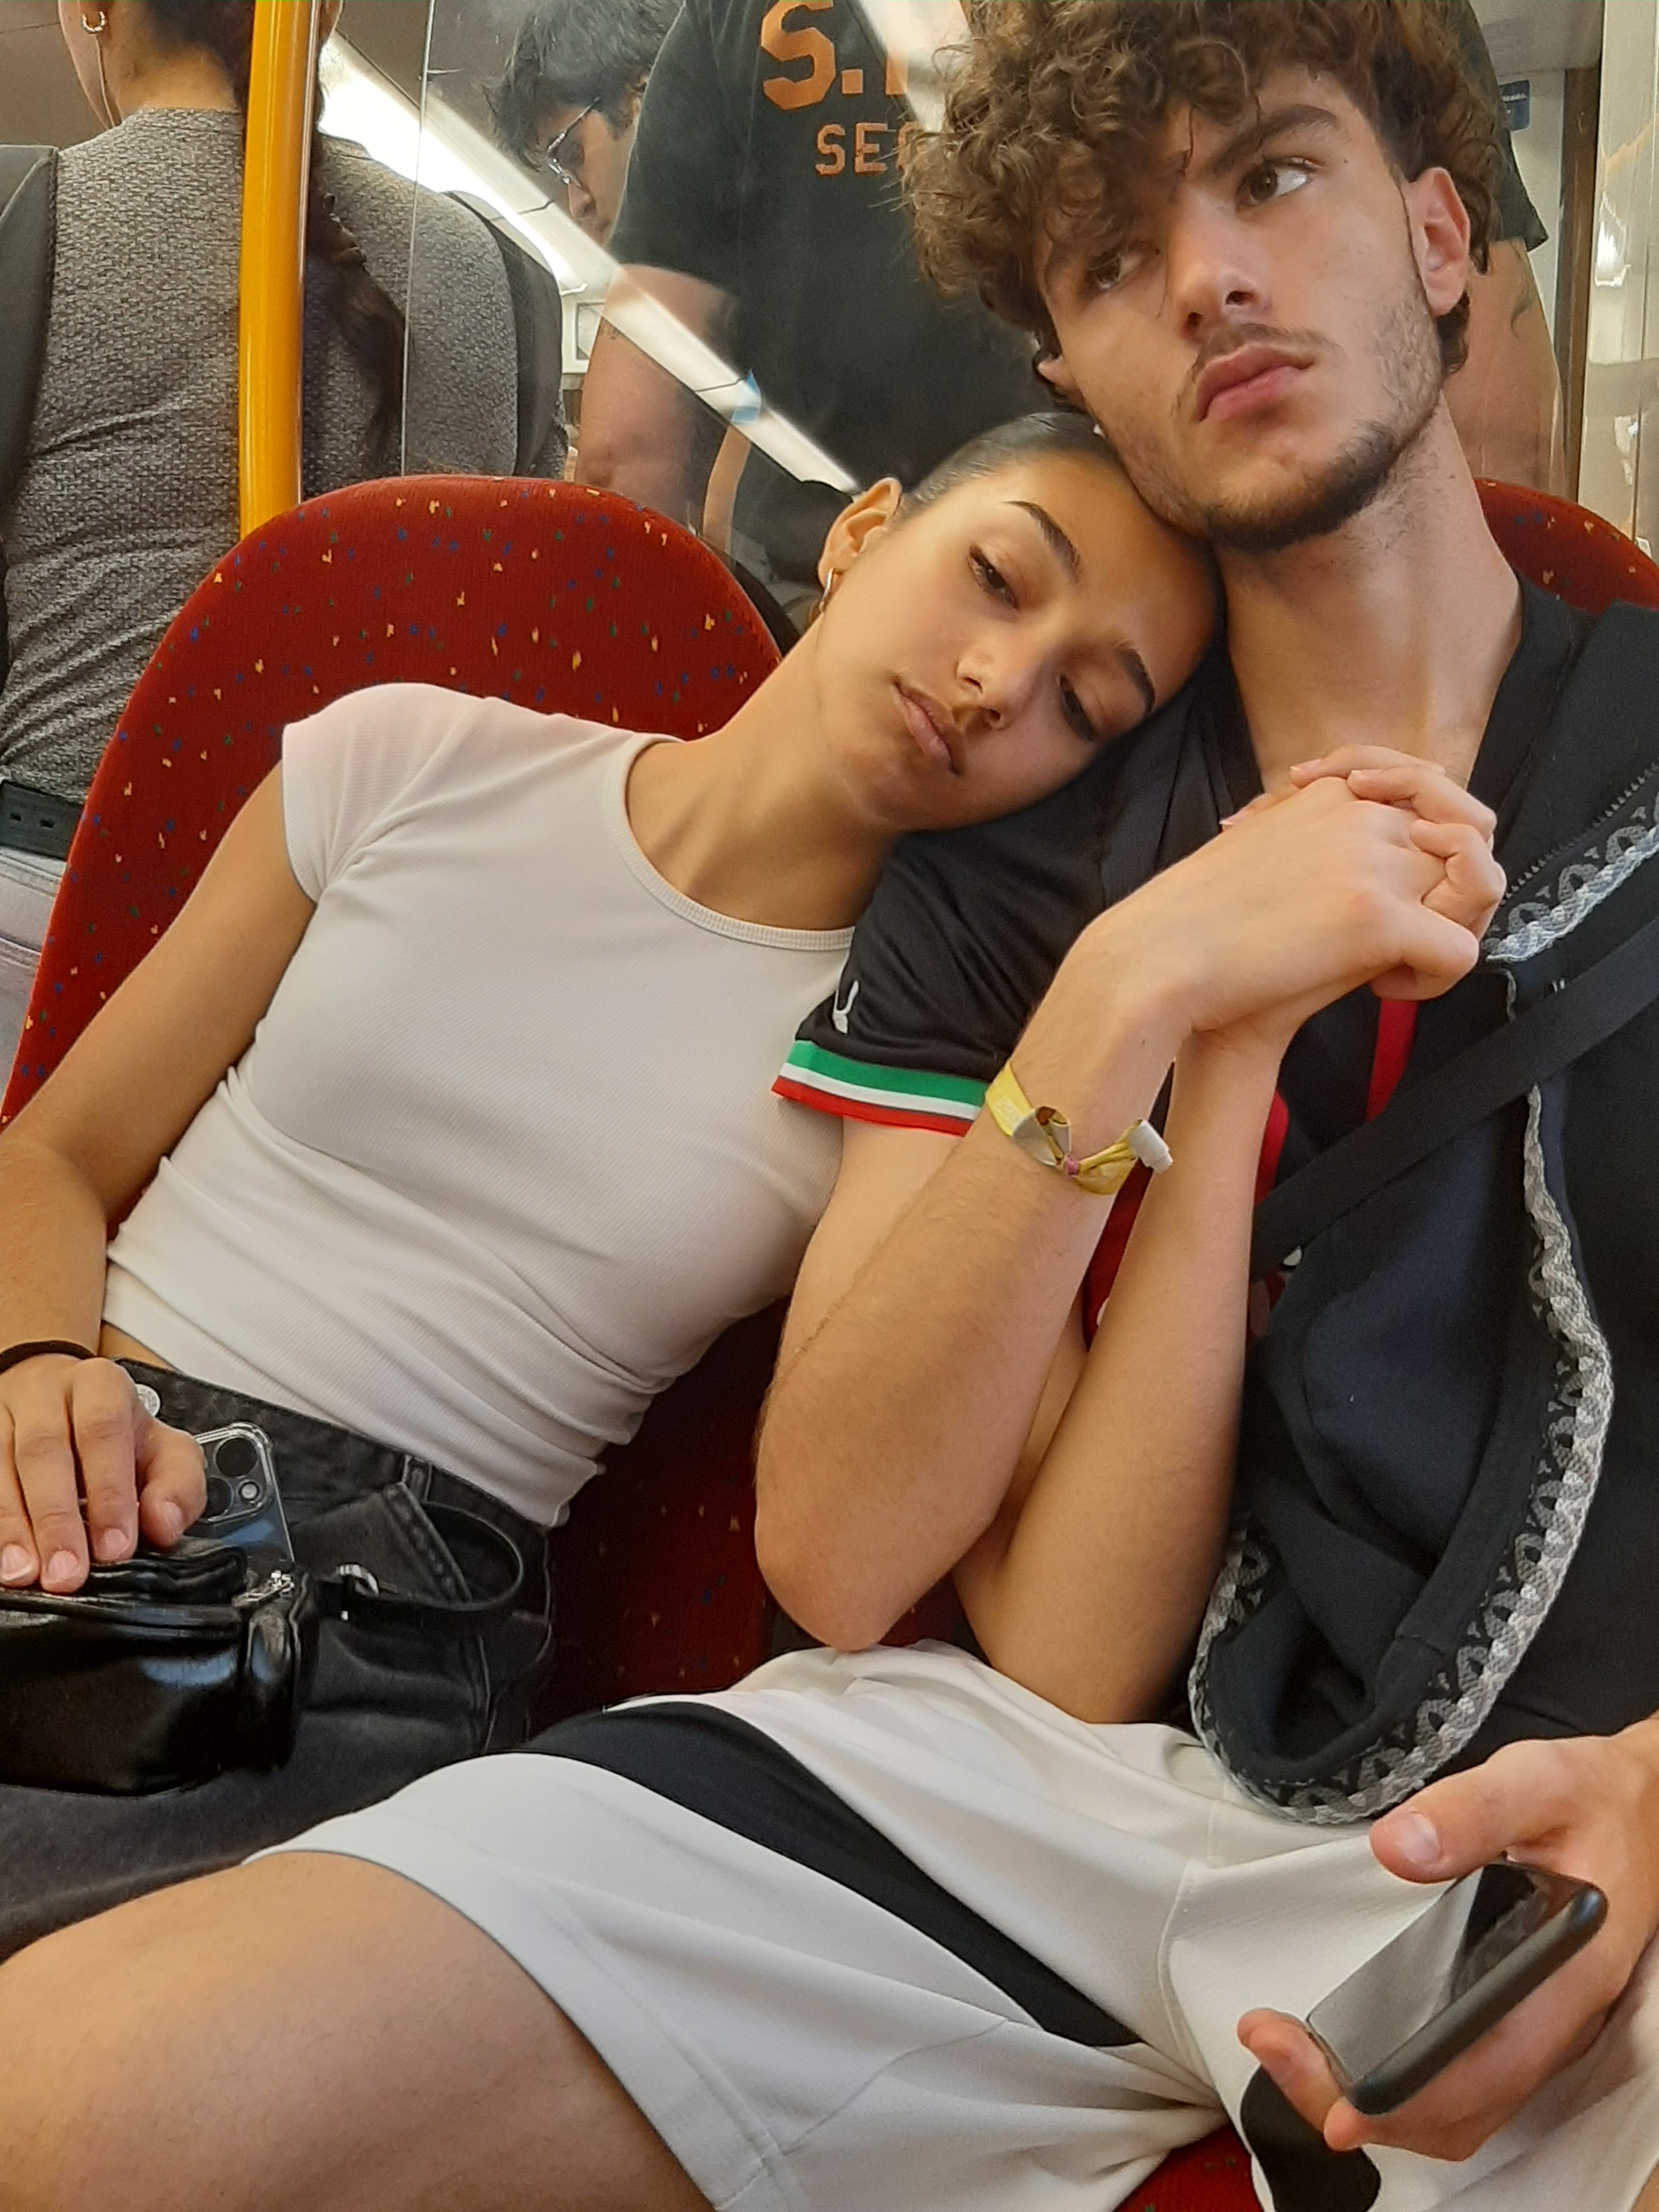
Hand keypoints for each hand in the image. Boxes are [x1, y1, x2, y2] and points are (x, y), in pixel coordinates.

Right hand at [0, 1355, 205, 1593]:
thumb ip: (177, 1486)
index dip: (110, 1491)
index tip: (115, 1546)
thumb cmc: (115, 1433)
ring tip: (24, 1572)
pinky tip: (2, 1557)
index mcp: (100, 1387)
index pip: (103, 1432)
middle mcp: (45, 1395)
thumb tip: (165, 1524)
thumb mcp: (163, 1449)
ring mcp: (2, 1417)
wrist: (58, 1396)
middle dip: (57, 1519)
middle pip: (44, 1451)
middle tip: (67, 1572)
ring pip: (1, 1467)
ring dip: (13, 1526)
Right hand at [1145, 772, 1484, 1022]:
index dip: (1434, 836)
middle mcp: (1362, 816)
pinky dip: (1436, 981)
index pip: (1432, 787)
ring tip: (1405, 962)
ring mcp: (1373, 865)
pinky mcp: (1376, 919)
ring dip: (1458, 927)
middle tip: (1414, 933)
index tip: (1396, 881)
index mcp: (1333, 795)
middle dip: (1456, 887)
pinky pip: (1460, 951)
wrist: (1158, 957)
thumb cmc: (1199, 923)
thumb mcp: (1267, 854)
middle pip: (1469, 835)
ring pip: (1479, 885)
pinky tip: (1385, 992)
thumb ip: (1321, 844)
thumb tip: (1373, 865)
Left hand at [1238, 1726, 1658, 2161]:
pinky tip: (1341, 2049)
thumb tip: (1397, 1847)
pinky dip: (1397, 2085)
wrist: (1642, 1812)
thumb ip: (1474, 1810)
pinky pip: (1459, 2083)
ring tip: (1292, 2051)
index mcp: (1566, 1977)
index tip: (1336, 2096)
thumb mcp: (1541, 1780)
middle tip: (1275, 2046)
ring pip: (1457, 2109)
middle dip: (1362, 2101)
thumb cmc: (1594, 1798)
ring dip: (1373, 2100)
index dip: (1411, 2098)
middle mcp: (1552, 2023)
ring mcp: (1535, 2030)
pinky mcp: (1515, 2020)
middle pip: (1460, 2109)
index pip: (1487, 2070)